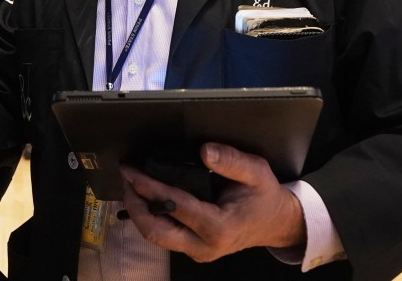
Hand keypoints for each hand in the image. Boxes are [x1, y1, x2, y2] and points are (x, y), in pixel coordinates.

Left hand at [119, 142, 304, 262]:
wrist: (275, 223)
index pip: (175, 206)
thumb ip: (232, 161)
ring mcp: (197, 252)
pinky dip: (150, 216)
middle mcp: (205, 246)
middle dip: (135, 204)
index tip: (132, 170)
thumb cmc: (264, 196)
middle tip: (126, 178)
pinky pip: (164, 236)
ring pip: (156, 237)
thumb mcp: (257, 172)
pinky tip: (145, 196)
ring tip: (130, 185)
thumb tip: (205, 151)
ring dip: (139, 211)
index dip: (150, 187)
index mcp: (220, 227)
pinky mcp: (192, 249)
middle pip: (156, 231)